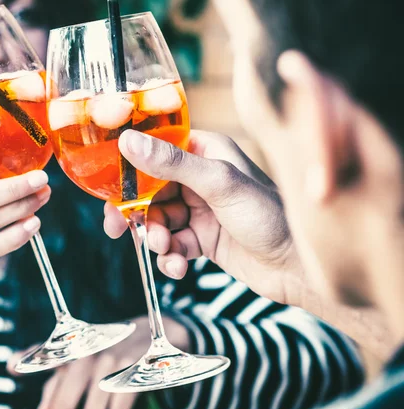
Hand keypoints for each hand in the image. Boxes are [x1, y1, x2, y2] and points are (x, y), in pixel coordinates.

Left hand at [7, 316, 189, 408]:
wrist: (151, 334)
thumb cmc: (107, 351)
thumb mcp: (81, 360)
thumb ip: (56, 383)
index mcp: (74, 347)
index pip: (48, 354)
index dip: (29, 359)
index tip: (11, 365)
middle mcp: (89, 351)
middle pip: (64, 406)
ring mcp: (112, 361)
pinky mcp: (135, 372)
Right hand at [104, 129, 300, 305]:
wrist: (299, 268)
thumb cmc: (269, 215)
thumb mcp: (218, 183)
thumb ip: (172, 163)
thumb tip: (128, 141)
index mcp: (205, 151)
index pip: (155, 151)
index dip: (129, 169)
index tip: (110, 189)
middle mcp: (200, 176)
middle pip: (150, 190)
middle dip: (138, 212)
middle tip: (119, 229)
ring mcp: (200, 208)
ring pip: (159, 219)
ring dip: (156, 237)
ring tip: (166, 250)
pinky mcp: (203, 237)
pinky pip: (173, 243)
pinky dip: (170, 256)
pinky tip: (178, 266)